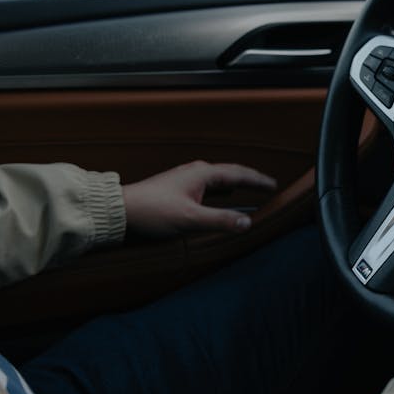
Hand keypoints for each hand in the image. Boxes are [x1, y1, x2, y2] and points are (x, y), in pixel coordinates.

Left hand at [121, 160, 276, 237]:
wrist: (119, 211)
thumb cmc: (153, 212)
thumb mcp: (191, 219)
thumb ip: (220, 220)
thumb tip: (247, 222)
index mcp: (203, 174)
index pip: (239, 174)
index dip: (258, 180)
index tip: (274, 185)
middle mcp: (195, 171)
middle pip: (230, 172)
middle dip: (249, 179)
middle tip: (266, 185)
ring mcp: (185, 178)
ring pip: (217, 178)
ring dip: (234, 183)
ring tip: (246, 188)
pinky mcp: (177, 188)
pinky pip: (207, 185)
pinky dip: (220, 190)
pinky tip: (217, 197)